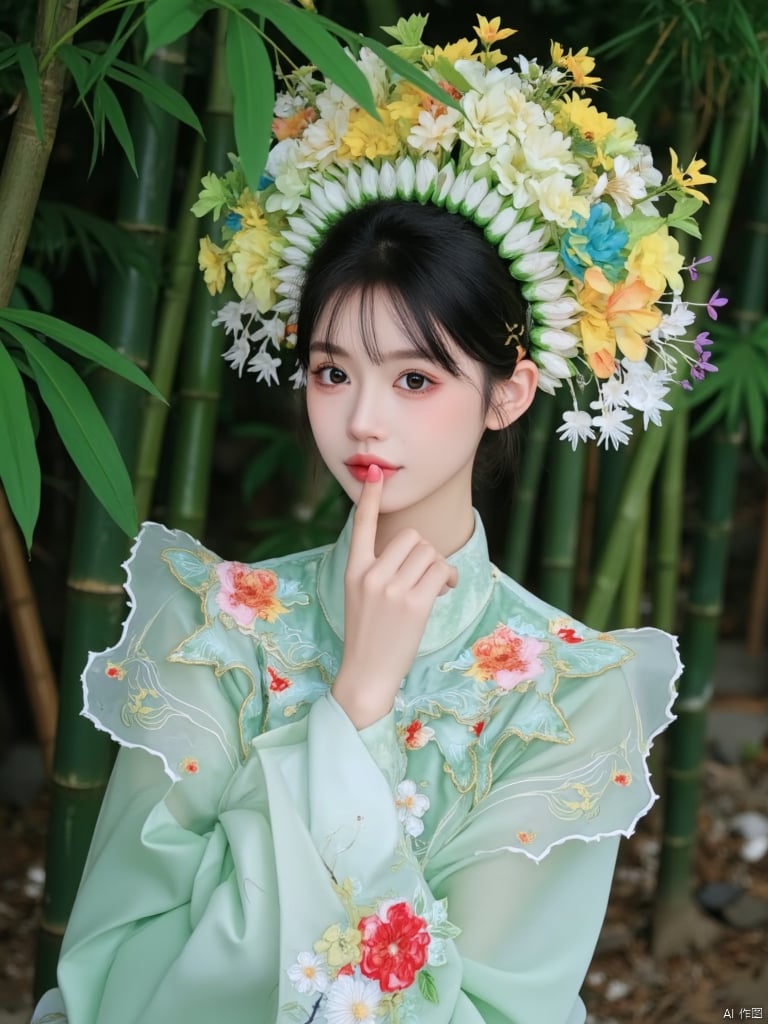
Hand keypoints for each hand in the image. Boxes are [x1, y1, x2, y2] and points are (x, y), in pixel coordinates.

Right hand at [332, 465, 457, 728]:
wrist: (366, 673)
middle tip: (425, 575)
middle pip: (411, 537)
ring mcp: (391, 589)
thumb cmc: (368, 636)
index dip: (371, 498)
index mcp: (354, 569)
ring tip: (434, 586)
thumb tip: (414, 549)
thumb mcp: (360, 596)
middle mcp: (371, 574)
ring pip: (429, 553)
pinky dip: (448, 578)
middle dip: (425, 553)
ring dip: (438, 566)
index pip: (362, 525)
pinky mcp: (414, 603)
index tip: (375, 473)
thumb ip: (377, 570)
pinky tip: (443, 591)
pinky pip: (441, 571)